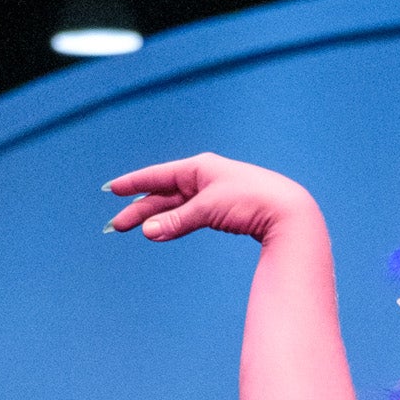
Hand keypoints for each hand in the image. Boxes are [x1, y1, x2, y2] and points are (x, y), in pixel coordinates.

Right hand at [104, 154, 312, 246]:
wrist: (287, 211)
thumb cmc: (250, 201)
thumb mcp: (208, 209)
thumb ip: (177, 221)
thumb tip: (148, 232)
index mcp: (198, 167)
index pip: (157, 175)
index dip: (134, 183)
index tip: (112, 190)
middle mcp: (203, 177)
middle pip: (163, 194)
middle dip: (140, 209)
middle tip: (117, 226)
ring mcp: (212, 195)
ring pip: (175, 207)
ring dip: (156, 219)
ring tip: (135, 231)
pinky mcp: (223, 211)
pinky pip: (190, 217)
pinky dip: (175, 224)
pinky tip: (162, 232)